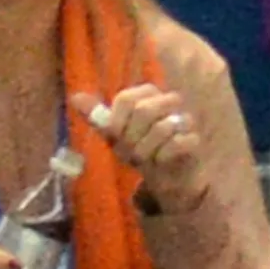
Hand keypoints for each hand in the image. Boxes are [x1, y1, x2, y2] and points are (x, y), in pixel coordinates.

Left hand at [84, 80, 216, 215]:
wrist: (163, 174)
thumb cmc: (138, 148)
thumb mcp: (113, 133)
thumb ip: (97, 115)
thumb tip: (75, 97)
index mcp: (147, 95)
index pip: (126, 98)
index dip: (117, 121)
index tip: (115, 137)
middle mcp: (168, 101)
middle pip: (145, 110)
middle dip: (131, 137)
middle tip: (130, 152)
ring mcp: (185, 119)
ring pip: (162, 127)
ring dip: (145, 150)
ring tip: (145, 158)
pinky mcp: (194, 139)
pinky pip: (178, 143)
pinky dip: (163, 156)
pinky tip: (161, 161)